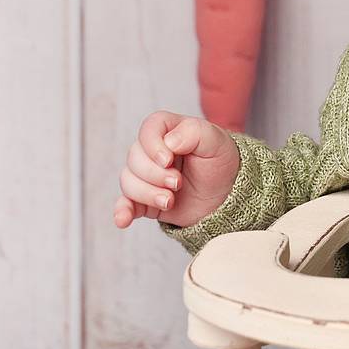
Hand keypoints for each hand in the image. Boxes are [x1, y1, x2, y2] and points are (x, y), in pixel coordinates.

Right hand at [112, 111, 239, 229]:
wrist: (226, 196)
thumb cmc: (220, 163)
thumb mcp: (216, 142)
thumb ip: (193, 132)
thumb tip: (169, 142)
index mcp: (169, 131)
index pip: (148, 129)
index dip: (153, 145)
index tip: (169, 160)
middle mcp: (152, 151)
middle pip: (134, 158)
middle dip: (155, 175)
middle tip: (178, 183)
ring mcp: (147, 176)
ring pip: (128, 181)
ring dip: (148, 194)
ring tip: (170, 200)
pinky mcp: (144, 199)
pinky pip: (124, 204)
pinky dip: (122, 211)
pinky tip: (124, 220)